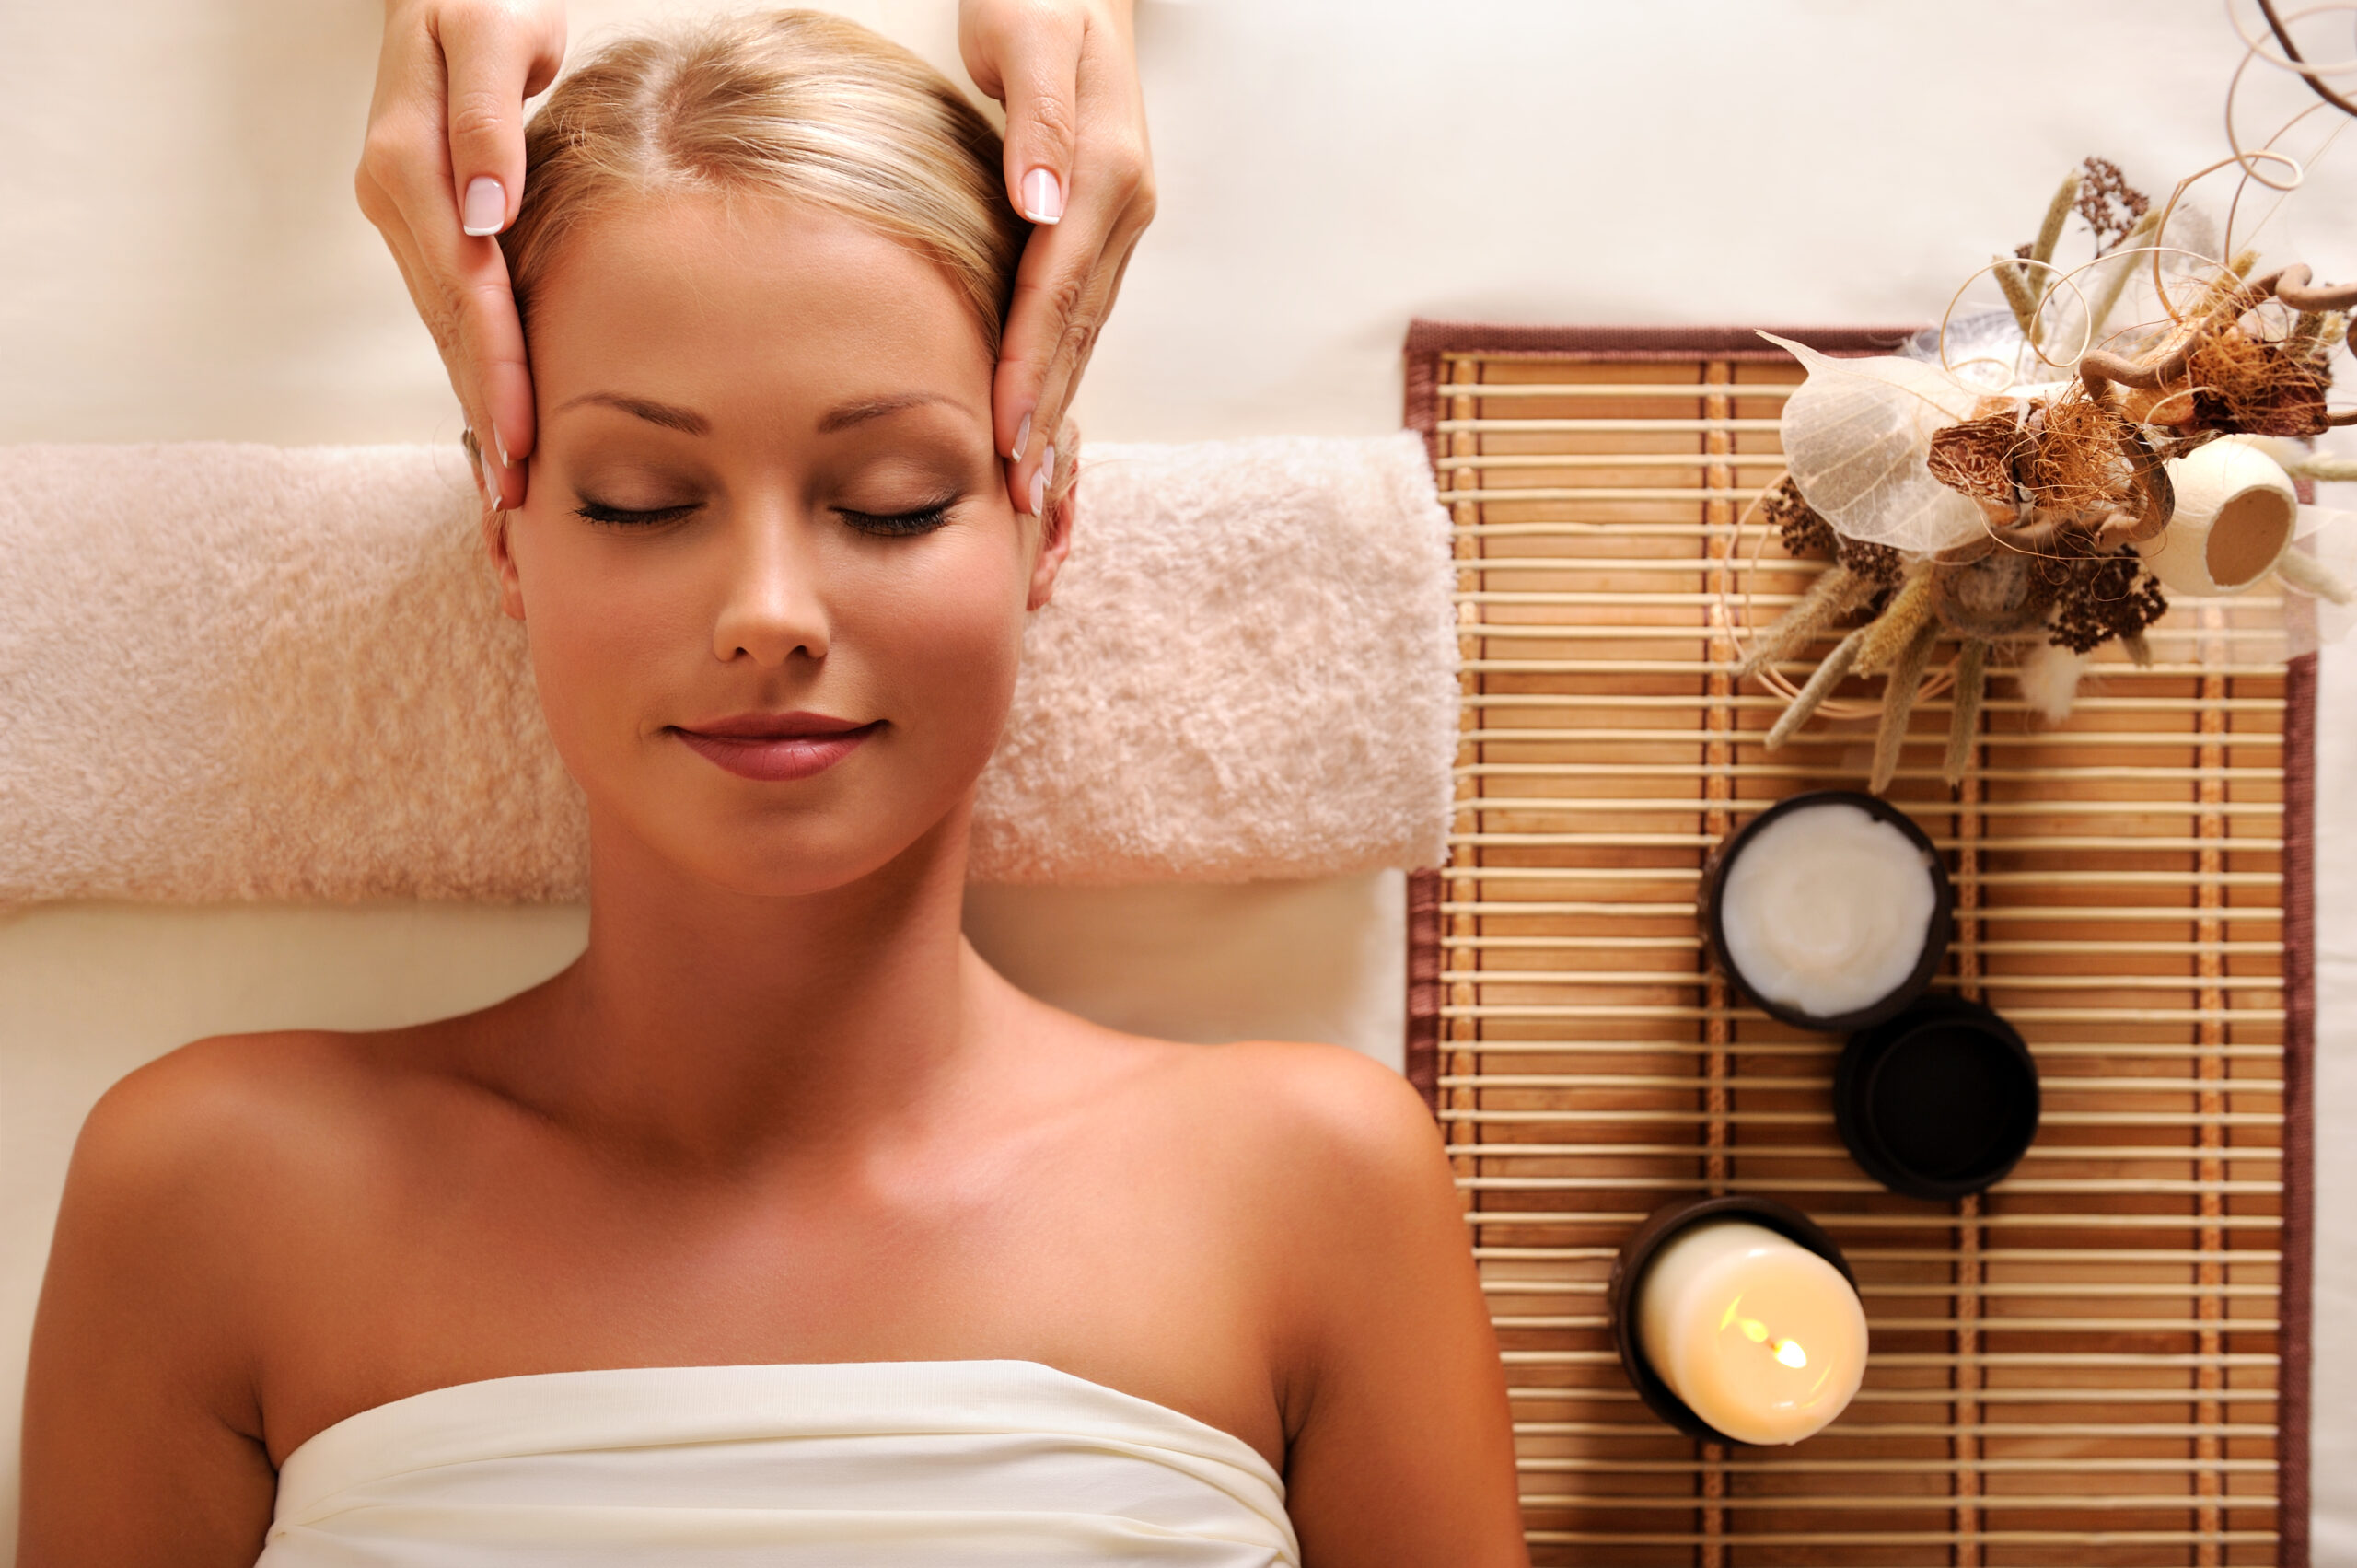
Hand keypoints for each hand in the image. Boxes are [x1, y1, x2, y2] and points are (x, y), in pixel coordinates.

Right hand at [356, 0, 565, 510]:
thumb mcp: (490, 35)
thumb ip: (487, 123)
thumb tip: (486, 217)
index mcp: (408, 166)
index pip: (464, 289)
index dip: (495, 369)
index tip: (522, 440)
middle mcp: (397, 203)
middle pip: (451, 328)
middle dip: (485, 417)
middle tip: (516, 503)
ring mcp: (407, 220)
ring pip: (448, 331)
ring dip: (477, 413)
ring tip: (506, 494)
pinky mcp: (428, 229)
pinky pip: (454, 313)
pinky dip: (476, 375)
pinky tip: (497, 433)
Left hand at [960, 0, 1154, 515]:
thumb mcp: (1030, 33)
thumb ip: (1036, 118)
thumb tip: (1039, 202)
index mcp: (1106, 173)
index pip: (1060, 291)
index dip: (1031, 368)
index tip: (1004, 434)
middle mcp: (1120, 207)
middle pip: (1078, 330)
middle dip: (1047, 414)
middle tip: (1018, 493)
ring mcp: (1115, 221)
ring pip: (1083, 331)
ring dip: (1057, 405)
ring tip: (1028, 476)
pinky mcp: (1097, 226)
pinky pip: (1079, 312)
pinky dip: (1059, 369)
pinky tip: (1039, 413)